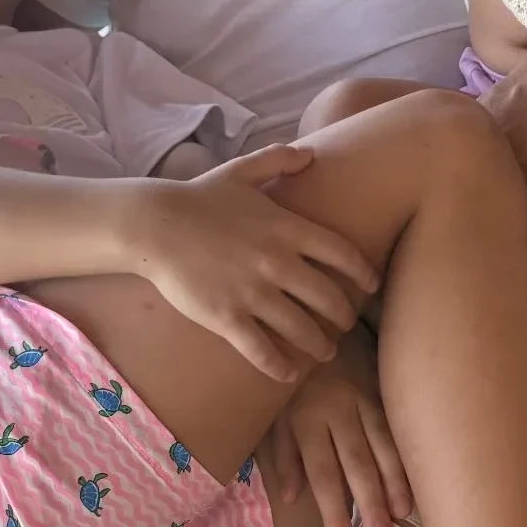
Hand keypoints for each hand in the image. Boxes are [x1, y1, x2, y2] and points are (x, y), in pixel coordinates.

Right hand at [131, 145, 378, 382]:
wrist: (154, 224)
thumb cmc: (199, 197)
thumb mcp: (241, 170)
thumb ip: (278, 159)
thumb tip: (310, 154)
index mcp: (286, 227)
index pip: (342, 253)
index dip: (363, 273)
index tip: (371, 286)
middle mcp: (277, 262)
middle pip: (329, 297)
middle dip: (344, 315)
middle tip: (347, 323)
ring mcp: (253, 293)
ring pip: (302, 330)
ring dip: (320, 346)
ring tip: (326, 352)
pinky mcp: (227, 317)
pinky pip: (263, 351)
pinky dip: (281, 367)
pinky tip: (290, 373)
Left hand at [266, 327, 411, 526]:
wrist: (312, 318)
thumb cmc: (290, 376)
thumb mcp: (272, 411)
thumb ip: (283, 453)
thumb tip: (292, 497)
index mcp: (306, 418)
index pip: (322, 473)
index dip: (332, 509)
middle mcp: (337, 409)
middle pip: (357, 462)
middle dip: (371, 502)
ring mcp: (364, 396)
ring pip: (384, 441)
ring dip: (397, 478)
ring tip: (407, 511)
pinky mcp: (381, 385)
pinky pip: (397, 421)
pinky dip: (408, 448)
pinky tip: (422, 471)